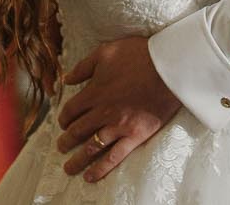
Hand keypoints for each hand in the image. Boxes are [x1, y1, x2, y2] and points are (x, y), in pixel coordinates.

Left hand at [55, 35, 182, 181]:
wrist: (168, 68)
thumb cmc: (138, 56)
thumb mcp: (106, 52)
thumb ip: (83, 67)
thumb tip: (66, 80)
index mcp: (94, 92)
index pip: (71, 110)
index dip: (64, 119)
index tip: (63, 124)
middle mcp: (102, 112)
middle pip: (77, 131)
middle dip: (66, 141)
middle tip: (61, 147)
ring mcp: (118, 126)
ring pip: (91, 148)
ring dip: (77, 160)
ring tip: (69, 168)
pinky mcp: (134, 136)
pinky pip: (114, 157)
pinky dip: (100, 169)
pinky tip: (90, 176)